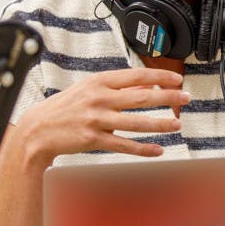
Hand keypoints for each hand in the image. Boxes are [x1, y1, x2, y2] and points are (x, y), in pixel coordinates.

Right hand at [17, 67, 190, 161]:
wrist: (39, 128)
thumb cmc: (67, 106)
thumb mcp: (90, 88)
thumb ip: (118, 87)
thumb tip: (146, 85)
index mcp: (99, 81)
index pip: (136, 75)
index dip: (160, 77)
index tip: (177, 79)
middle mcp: (99, 98)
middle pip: (141, 97)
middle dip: (167, 98)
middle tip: (186, 99)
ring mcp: (96, 119)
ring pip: (136, 122)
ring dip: (160, 124)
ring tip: (176, 124)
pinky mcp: (93, 139)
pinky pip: (124, 145)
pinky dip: (143, 148)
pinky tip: (157, 149)